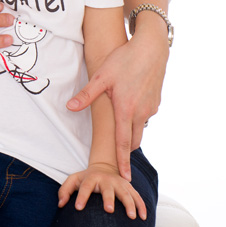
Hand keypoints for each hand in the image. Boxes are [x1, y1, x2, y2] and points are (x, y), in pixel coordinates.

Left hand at [58, 162, 146, 220]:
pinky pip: (137, 197)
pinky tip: (143, 217)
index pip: (85, 187)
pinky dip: (142, 206)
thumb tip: (61, 204)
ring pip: (126, 193)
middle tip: (109, 210)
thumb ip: (64, 191)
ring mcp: (119, 183)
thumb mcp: (73, 180)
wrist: (104, 168)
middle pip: (108, 189)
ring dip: (129, 204)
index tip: (78, 208)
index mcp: (91, 178)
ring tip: (131, 217)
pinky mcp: (129, 188)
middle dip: (109, 199)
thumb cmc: (86, 179)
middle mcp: (106, 180)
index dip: (81, 196)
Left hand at [66, 33, 166, 176]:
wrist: (151, 48)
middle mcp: (142, 112)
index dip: (122, 161)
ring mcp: (151, 108)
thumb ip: (86, 95)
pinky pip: (145, 117)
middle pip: (133, 140)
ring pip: (140, 128)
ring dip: (131, 134)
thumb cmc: (124, 60)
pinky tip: (128, 110)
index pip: (123, 143)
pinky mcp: (156, 101)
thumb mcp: (101, 76)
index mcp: (127, 109)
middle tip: (117, 159)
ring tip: (119, 134)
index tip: (124, 178)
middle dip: (125, 150)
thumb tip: (70, 107)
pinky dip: (137, 120)